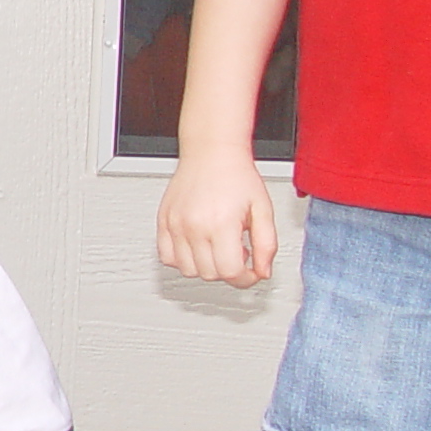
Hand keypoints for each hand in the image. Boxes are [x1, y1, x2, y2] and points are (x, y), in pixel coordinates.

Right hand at [155, 149, 275, 287]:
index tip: (251, 272)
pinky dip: (182, 260)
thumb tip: (263, 272)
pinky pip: (167, 257)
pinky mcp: (163, 222)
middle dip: (228, 270)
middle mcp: (195, 226)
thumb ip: (267, 245)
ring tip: (216, 248)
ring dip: (205, 267)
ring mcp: (176, 225)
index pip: (231, 272)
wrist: (211, 152)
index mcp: (221, 223)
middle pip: (210, 274)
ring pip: (188, 270)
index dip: (246, 278)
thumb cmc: (236, 175)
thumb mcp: (263, 210)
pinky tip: (197, 247)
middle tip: (237, 253)